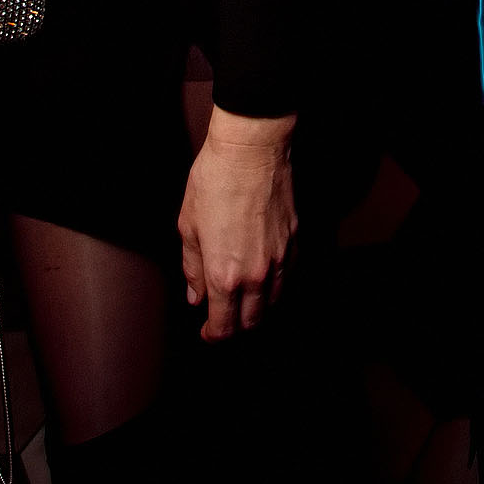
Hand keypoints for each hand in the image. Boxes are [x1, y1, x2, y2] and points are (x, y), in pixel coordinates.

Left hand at [178, 108, 295, 341]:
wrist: (251, 148)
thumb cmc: (214, 181)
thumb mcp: (188, 225)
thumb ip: (192, 267)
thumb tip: (196, 296)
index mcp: (224, 275)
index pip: (223, 327)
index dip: (213, 335)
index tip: (207, 332)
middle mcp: (256, 275)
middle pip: (251, 322)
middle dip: (235, 325)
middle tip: (223, 316)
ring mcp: (280, 259)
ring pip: (273, 302)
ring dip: (257, 307)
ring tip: (242, 297)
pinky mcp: (295, 241)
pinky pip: (287, 276)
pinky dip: (275, 284)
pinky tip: (263, 274)